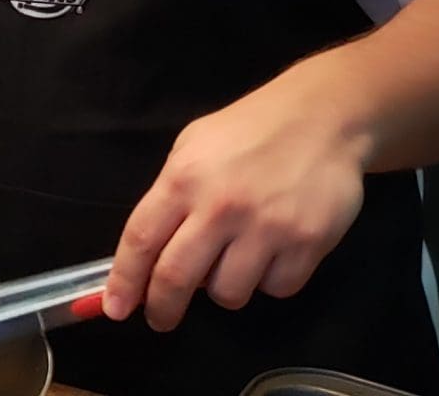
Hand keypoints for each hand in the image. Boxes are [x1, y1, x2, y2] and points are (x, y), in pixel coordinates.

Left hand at [103, 70, 368, 329]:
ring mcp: (266, 227)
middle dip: (162, 308)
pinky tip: (272, 255)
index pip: (141, 240)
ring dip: (224, 290)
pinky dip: (270, 281)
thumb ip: (170, 195)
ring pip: (229, 293)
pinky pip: (277, 288)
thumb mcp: (193, 146)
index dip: (124, 280)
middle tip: (160, 319)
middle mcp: (220, 206)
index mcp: (183, 179)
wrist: (322, 118)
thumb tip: (149, 253)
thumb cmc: (248, 131)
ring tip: (231, 265)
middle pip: (177, 277)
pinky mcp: (308, 243)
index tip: (115, 308)